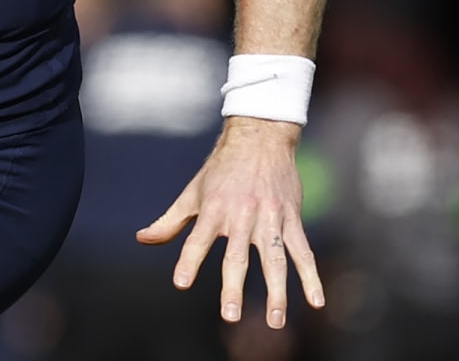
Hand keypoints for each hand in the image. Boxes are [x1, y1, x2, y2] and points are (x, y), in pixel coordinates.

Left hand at [137, 116, 324, 329]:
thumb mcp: (193, 192)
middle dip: (233, 286)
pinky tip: (316, 300)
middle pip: (237, 256)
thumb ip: (170, 221)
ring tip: (274, 320)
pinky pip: (303, 251)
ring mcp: (269, 218)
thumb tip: (142, 239)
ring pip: (274, 259)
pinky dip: (311, 276)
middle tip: (230, 315)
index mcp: (214, 209)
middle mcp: (241, 215)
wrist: (260, 138)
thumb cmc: (221, 169)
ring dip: (276, 292)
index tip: (181, 283)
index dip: (189, 260)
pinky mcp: (291, 218)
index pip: (198, 239)